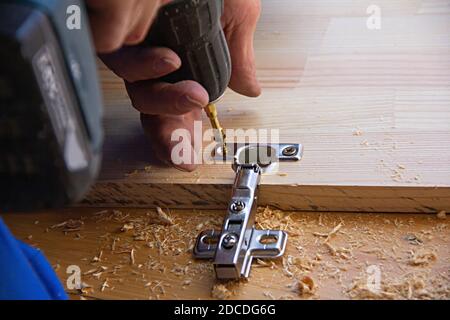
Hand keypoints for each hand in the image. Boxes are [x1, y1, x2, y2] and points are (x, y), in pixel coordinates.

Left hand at [94, 0, 261, 170]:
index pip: (183, 93)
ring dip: (169, 105)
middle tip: (184, 157)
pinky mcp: (107, 30)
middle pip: (156, 103)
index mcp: (183, 46)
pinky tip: (169, 60)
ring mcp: (131, 40)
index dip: (189, 121)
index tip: (198, 146)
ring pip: (140, 92)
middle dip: (172, 134)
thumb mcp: (236, 11)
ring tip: (196, 101)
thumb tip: (253, 89)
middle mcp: (155, 47)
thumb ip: (240, 53)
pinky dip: (147, 69)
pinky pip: (123, 64)